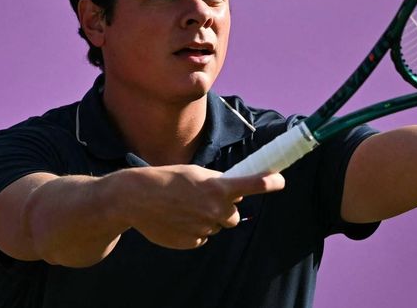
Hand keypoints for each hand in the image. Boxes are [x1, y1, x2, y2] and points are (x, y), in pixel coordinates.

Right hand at [121, 165, 283, 248]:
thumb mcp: (197, 173)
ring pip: (217, 226)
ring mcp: (204, 227)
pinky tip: (178, 219)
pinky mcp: (192, 242)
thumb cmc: (168, 180)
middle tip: (205, 200)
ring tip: (185, 208)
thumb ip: (220, 183)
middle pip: (234, 215)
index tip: (280, 180)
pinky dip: (194, 230)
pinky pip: (202, 237)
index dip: (270, 183)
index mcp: (218, 188)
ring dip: (208, 219)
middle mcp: (215, 209)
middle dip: (225, 209)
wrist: (136, 197)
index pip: (253, 186)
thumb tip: (238, 193)